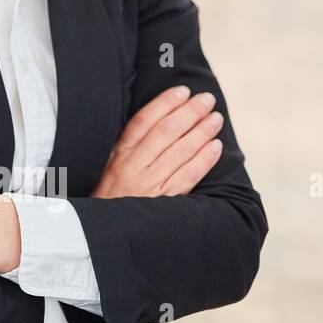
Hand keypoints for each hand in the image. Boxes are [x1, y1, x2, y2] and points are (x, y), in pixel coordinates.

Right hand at [92, 85, 224, 198]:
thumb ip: (130, 146)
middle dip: (189, 112)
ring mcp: (150, 184)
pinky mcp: (165, 202)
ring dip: (201, 132)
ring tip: (215, 118)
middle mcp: (134, 166)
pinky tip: (215, 147)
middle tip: (206, 99)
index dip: (164, 103)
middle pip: (166, 132)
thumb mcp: (110, 166)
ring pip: (180, 151)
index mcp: (119, 154)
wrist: (107, 231)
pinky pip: (188, 176)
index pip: (143, 121)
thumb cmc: (111, 195)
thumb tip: (158, 119)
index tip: (182, 91)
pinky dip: (204, 160)